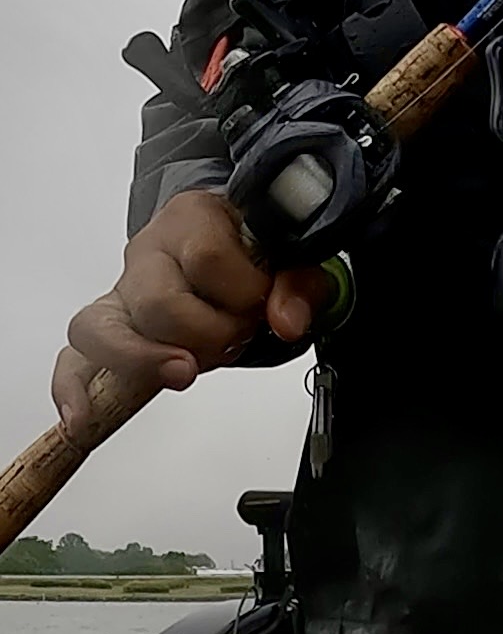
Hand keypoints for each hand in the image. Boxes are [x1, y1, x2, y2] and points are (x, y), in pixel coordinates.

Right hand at [52, 191, 332, 443]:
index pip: (208, 258)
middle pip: (159, 302)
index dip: (243, 292)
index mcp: (193, 218)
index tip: (265, 304)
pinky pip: (74, 354)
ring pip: (103, 326)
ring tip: (183, 372)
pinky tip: (80, 416)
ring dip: (146, 361)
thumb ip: (299, 286)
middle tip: (237, 336)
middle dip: (207, 334)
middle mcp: (149, 251)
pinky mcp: (109, 324)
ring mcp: (123, 289)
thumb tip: (287, 321)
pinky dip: (72, 386)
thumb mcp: (290, 255)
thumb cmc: (253, 246)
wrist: (228, 236)